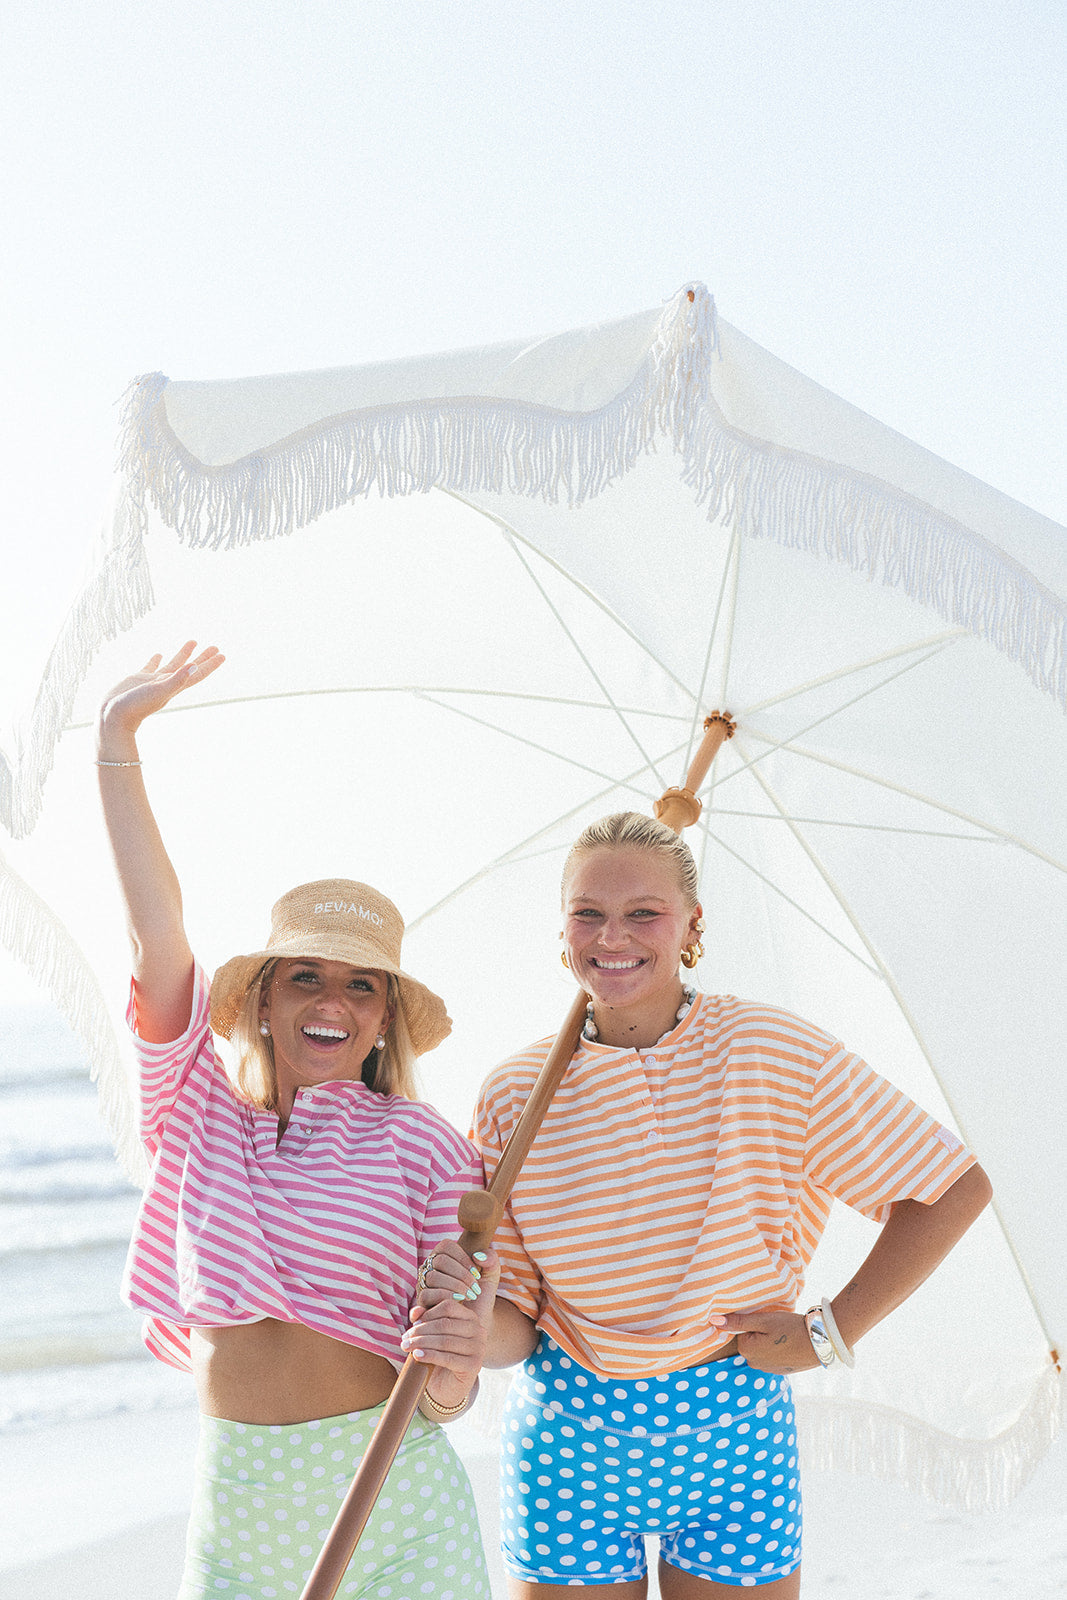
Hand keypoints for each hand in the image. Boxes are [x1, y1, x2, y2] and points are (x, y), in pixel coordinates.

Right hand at [96, 642, 224, 756]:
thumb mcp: (158, 691)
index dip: (210, 665)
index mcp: (174, 686)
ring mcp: (152, 682)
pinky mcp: (138, 679)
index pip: (196, 673)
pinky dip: (156, 660)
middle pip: (189, 668)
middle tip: (215, 647)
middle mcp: (166, 683)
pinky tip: (159, 654)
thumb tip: (195, 666)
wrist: (112, 717)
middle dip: (202, 657)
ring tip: (192, 642)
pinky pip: (151, 667)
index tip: (222, 654)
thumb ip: (177, 679)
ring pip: (172, 665)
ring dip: (183, 655)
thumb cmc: (136, 706)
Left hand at [401, 1241, 500, 1408]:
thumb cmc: (439, 1351)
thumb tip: (414, 1310)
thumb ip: (428, 1311)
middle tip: (404, 1336)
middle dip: (421, 1326)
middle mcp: (479, 1328)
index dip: (432, 1304)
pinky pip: (447, 1356)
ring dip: (420, 1341)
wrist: (447, 1386)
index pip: (452, 1301)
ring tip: (406, 1345)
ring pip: (444, 1337)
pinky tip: (417, 1356)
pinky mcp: (471, 1367)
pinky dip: (429, 1354)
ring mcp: (478, 1348)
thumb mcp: (434, 1328)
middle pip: (446, 1318)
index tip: (415, 1315)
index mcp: (472, 1313)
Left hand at [716, 1309, 820, 1373]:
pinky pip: (773, 1356)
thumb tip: (713, 1320)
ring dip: (769, 1341)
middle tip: (777, 1326)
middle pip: (751, 1340)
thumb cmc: (790, 1328)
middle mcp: (754, 1364)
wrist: (821, 1343)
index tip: (767, 1319)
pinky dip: (778, 1349)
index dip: (754, 1322)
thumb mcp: (763, 1320)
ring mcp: (768, 1369)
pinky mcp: (781, 1371)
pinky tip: (790, 1343)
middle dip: (760, 1332)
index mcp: (747, 1351)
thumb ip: (738, 1321)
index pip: (741, 1330)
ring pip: (762, 1348)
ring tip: (785, 1334)